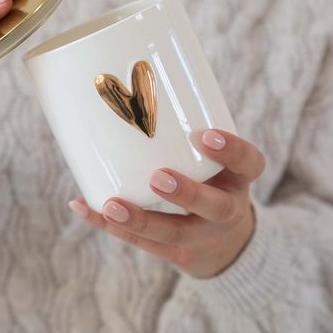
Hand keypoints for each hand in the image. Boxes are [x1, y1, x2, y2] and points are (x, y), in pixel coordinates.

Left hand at [68, 129, 264, 278]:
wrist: (227, 246)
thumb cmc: (212, 184)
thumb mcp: (218, 162)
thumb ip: (187, 133)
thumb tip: (133, 76)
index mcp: (239, 180)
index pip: (248, 163)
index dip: (231, 151)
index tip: (206, 134)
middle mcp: (227, 212)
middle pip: (214, 207)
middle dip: (186, 193)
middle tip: (159, 176)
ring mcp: (202, 238)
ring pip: (172, 233)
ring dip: (139, 219)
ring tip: (112, 205)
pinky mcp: (176, 255)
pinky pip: (141, 243)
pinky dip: (110, 225)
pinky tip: (84, 207)